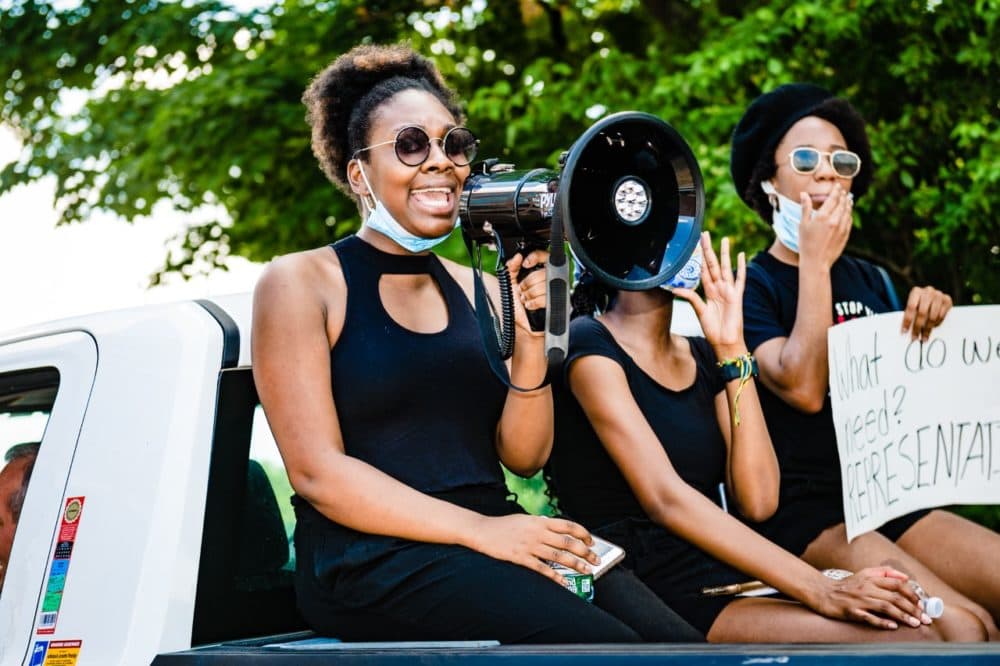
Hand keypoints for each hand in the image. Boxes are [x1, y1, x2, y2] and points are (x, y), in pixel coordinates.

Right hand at [469, 514, 599, 585]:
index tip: (591, 541)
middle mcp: (537, 532)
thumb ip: (541, 525)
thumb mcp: (525, 520)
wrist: (483, 531)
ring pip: (558, 556)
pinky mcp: (521, 557)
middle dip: (585, 551)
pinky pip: (542, 568)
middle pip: (567, 542)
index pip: (568, 525)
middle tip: (595, 560)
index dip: (583, 533)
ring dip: (575, 564)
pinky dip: (555, 576)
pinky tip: (564, 582)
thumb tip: (558, 533)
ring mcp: (529, 545)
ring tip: (586, 570)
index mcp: (540, 521)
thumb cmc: (504, 526)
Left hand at [507, 250, 548, 336]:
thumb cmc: (515, 306)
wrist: (517, 326)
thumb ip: (511, 267)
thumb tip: (517, 257)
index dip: (536, 257)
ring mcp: (554, 292)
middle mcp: (549, 281)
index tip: (525, 264)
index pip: (545, 257)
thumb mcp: (509, 283)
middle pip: (543, 272)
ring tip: (525, 299)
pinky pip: (546, 298)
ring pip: (544, 285)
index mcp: (539, 273)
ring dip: (530, 293)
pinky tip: (530, 305)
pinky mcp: (556, 304)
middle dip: (528, 281)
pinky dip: (534, 302)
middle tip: (521, 289)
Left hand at [673, 232, 746, 353]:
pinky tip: (743, 255)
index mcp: (708, 291)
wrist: (725, 342)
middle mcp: (719, 288)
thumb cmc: (713, 329)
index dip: (699, 257)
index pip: (703, 270)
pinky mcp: (737, 296)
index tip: (696, 245)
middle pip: (713, 264)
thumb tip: (674, 290)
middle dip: (708, 250)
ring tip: (724, 240)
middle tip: (705, 234)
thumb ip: (690, 298)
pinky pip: (740, 279)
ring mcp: (729, 291)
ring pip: (726, 268)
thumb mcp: (699, 311)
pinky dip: (742, 267)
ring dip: (725, 254)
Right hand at [797, 183, 852, 270]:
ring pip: (848, 211)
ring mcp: (842, 227)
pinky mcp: (846, 234)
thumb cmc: (806, 244)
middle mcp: (834, 220)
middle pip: (842, 203)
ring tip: (847, 199)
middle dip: (843, 195)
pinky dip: (849, 213)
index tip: (837, 186)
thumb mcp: (803, 225)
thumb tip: (803, 194)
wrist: (816, 262)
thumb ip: (805, 208)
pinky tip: (847, 212)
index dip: (836, 191)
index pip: (833, 198)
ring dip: (848, 203)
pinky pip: (849, 220)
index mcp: (823, 216)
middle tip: (842, 191)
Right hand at [812, 566, 926, 629]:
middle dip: (913, 609)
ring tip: (915, 624)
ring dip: (903, 616)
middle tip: (925, 618)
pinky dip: (882, 622)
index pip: (897, 584)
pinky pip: (869, 617)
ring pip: (885, 607)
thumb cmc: (846, 585)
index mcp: (871, 578)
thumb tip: (906, 578)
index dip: (913, 594)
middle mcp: (867, 588)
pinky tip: (893, 626)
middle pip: (895, 597)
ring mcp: (859, 600)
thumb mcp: (864, 573)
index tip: (922, 604)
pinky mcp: (851, 611)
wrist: (822, 592)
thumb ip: (885, 572)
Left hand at [901, 286, 952, 341]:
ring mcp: (939, 295)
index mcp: (916, 291)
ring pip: (933, 316)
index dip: (907, 321)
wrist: (932, 295)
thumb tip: (906, 330)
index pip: (911, 308)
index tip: (904, 331)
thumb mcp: (913, 305)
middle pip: (922, 313)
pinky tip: (932, 327)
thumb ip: (910, 314)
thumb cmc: (919, 302)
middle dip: (918, 327)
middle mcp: (928, 291)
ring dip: (928, 328)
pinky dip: (936, 323)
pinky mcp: (947, 300)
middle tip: (915, 337)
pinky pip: (941, 316)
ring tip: (924, 336)